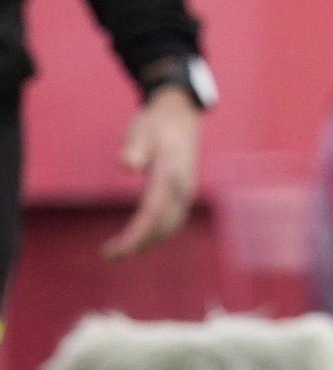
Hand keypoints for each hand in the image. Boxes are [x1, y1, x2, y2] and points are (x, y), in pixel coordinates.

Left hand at [103, 88, 201, 260]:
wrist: (183, 114)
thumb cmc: (157, 122)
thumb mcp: (142, 128)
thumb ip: (135, 146)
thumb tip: (128, 165)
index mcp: (172, 173)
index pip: (153, 213)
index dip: (135, 236)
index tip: (115, 250)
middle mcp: (183, 186)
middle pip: (162, 226)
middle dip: (138, 245)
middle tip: (108, 256)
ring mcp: (186, 190)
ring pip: (170, 227)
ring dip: (147, 243)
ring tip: (119, 252)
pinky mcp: (184, 192)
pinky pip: (174, 221)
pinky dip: (157, 235)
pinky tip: (140, 240)